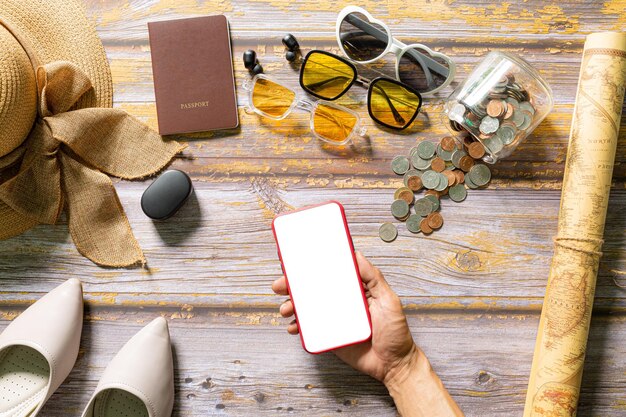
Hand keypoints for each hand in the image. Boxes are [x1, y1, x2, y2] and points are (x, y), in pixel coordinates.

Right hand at [271, 251, 416, 383]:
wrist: (394, 365)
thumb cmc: (396, 332)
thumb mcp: (388, 300)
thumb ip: (373, 277)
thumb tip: (357, 255)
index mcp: (355, 290)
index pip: (331, 273)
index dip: (312, 267)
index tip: (296, 261)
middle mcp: (342, 302)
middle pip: (314, 289)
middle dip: (294, 286)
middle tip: (280, 285)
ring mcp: (334, 319)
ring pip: (308, 309)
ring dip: (292, 306)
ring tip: (286, 309)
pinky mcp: (330, 336)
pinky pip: (310, 329)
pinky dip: (298, 326)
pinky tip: (293, 326)